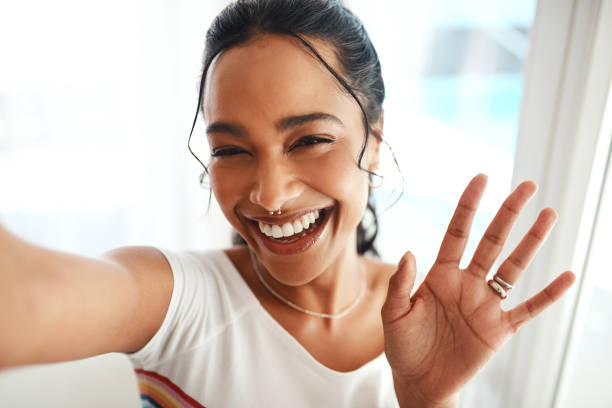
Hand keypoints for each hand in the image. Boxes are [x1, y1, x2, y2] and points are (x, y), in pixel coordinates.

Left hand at [381, 174, 574, 407]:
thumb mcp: (393, 314)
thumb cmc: (402, 345)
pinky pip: (529, 309)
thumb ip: (400, 284)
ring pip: (513, 267)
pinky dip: (548, 295)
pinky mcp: (499, 330)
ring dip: (531, 242)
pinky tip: (567, 276)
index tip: (482, 178)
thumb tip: (409, 253)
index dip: (469, 206)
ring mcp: (485, 305)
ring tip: (548, 215)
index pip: (457, 232)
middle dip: (508, 214)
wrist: (419, 381)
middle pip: (491, 241)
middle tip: (527, 186)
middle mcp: (467, 283)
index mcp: (440, 275)